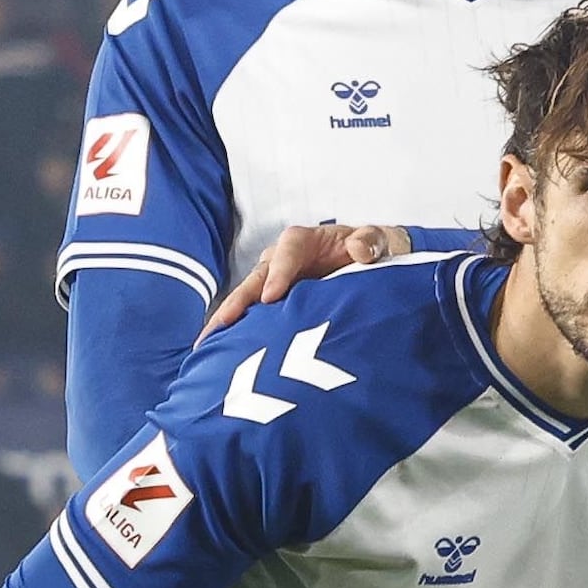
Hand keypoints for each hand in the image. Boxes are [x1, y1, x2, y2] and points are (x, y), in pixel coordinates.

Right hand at [204, 220, 402, 332]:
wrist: (372, 263)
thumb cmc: (370, 247)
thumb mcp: (376, 239)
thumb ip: (370, 241)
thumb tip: (358, 249)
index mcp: (302, 241)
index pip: (286, 252)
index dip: (278, 273)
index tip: (271, 297)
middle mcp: (281, 260)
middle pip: (256, 278)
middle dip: (239, 300)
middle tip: (224, 321)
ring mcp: (276, 282)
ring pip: (249, 298)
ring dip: (230, 318)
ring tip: (211, 340)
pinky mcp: (276, 302)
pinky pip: (255, 314)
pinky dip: (240, 329)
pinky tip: (224, 348)